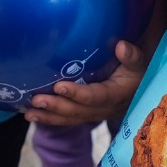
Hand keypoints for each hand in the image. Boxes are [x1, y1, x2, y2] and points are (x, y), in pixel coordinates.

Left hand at [25, 40, 145, 126]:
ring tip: (29, 113)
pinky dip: (50, 118)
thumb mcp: (138, 62)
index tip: (59, 85)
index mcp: (117, 95)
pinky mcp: (86, 114)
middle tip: (37, 100)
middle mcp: (105, 109)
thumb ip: (132, 56)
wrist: (138, 85)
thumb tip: (121, 46)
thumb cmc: (134, 69)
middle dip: (57, 107)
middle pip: (79, 111)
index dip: (78, 93)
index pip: (96, 96)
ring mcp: (94, 114)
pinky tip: (32, 115)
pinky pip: (67, 119)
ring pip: (71, 118)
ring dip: (49, 116)